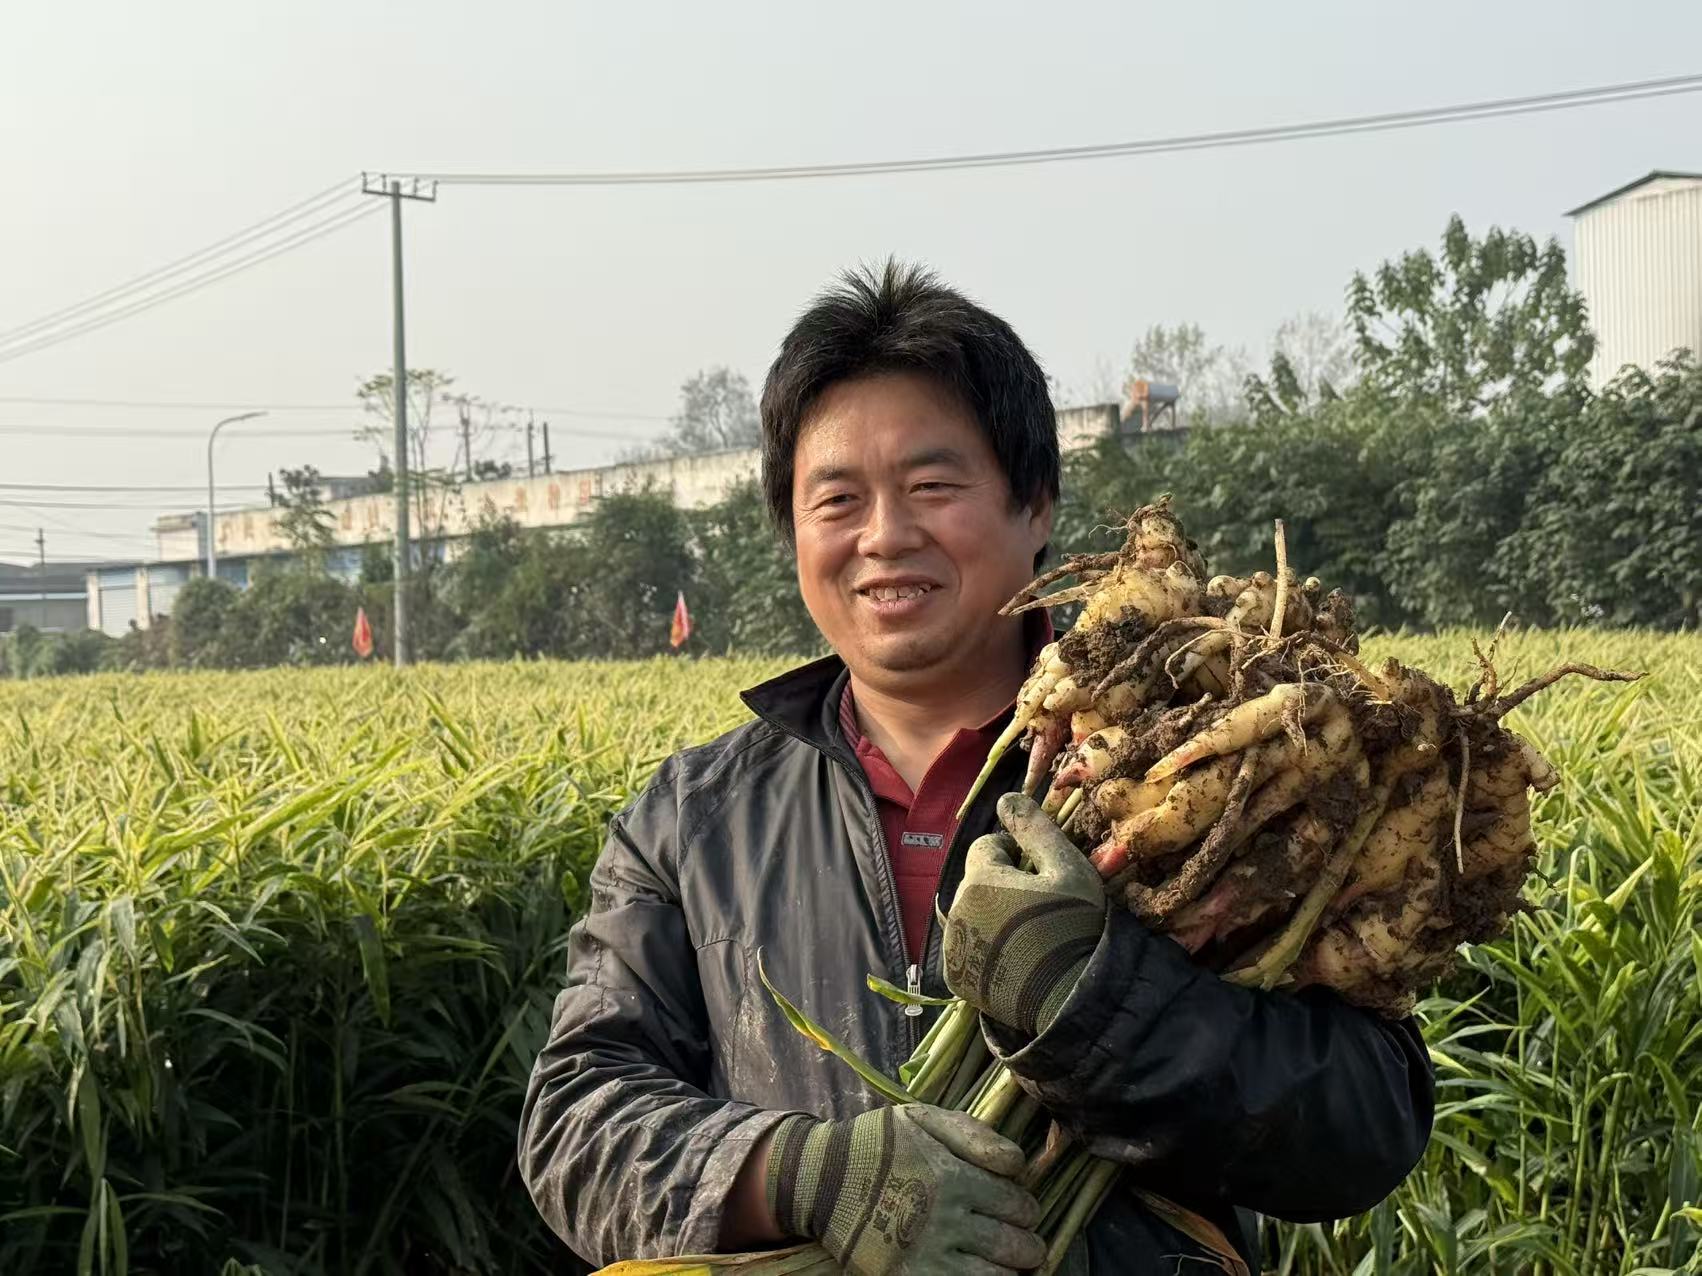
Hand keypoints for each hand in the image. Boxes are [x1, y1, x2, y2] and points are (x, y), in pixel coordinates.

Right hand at [766, 1103, 1043, 1274]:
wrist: (821, 1179)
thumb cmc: (878, 1145)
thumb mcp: (923, 1119)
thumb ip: (974, 1134)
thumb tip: (1018, 1163)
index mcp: (954, 1177)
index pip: (1020, 1205)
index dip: (1027, 1209)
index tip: (1020, 1209)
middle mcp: (945, 1220)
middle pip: (1016, 1247)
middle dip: (1028, 1246)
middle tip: (1023, 1243)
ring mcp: (928, 1257)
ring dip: (1010, 1272)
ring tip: (1005, 1264)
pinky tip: (977, 1272)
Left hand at [944, 792, 1106, 1034]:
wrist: (1072, 998)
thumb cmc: (1076, 927)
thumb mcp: (1067, 869)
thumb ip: (1034, 829)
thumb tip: (1005, 797)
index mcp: (980, 879)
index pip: (985, 847)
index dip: (1014, 856)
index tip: (1040, 878)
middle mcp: (956, 909)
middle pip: (976, 881)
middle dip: (1001, 886)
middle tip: (1038, 909)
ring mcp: (954, 946)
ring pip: (970, 913)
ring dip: (992, 916)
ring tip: (1029, 936)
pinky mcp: (957, 976)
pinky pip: (967, 947)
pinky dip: (985, 947)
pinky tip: (1016, 959)